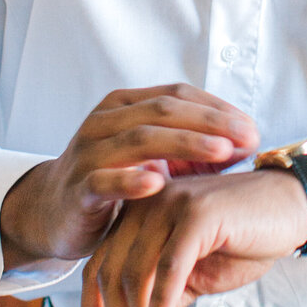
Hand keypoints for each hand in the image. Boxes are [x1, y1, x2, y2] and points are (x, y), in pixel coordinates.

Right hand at [0, 85, 257, 269]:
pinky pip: (104, 180)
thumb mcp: (157, 157)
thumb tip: (249, 141)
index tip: (252, 128)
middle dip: (210, 122)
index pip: (178, 94)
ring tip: (220, 151)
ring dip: (185, 143)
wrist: (55, 212)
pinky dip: (131, 179)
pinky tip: (158, 183)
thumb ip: (196, 148)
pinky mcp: (78, 187)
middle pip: (164, 110)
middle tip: (246, 136)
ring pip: (139, 138)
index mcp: (126, 105)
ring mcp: (89, 152)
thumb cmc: (115, 180)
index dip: (217, 109)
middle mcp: (106, 121)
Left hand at [80, 150, 306, 306]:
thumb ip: (167, 294)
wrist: (293, 207)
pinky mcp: (196, 214)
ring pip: (137, 273)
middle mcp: (147, 203)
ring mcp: (169, 204)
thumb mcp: (199, 273)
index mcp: (140, 214)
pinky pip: (169, 267)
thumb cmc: (247, 236)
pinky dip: (160, 305)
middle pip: (112, 273)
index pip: (100, 266)